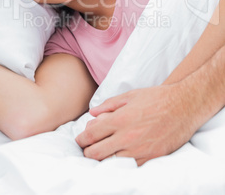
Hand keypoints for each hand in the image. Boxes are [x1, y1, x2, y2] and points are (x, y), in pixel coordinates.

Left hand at [76, 83, 197, 165]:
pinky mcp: (150, 158)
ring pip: (110, 163)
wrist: (184, 106)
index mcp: (120, 118)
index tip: (80, 139)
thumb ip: (109, 105)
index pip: (91, 134)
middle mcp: (126, 136)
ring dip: (102, 159)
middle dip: (87, 152)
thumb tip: (92, 113)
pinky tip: (119, 157)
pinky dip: (120, 164)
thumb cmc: (157, 98)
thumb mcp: (130, 95)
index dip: (81, 138)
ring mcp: (138, 149)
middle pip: (96, 153)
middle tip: (88, 148)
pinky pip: (128, 167)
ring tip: (102, 153)